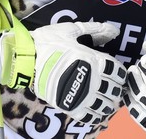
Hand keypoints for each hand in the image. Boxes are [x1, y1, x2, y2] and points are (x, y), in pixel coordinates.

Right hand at [0, 21, 126, 123]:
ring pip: (105, 105)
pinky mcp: (69, 106)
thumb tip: (114, 30)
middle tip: (112, 86)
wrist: (26, 58)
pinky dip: (96, 115)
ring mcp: (81, 95)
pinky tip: (95, 109)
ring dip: (108, 102)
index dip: (120, 73)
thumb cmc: (49, 41)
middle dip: (116, 88)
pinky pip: (89, 116)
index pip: (118, 72)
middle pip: (114, 90)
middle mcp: (91, 79)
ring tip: (105, 98)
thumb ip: (94, 29)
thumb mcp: (72, 30)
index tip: (116, 72)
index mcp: (93, 60)